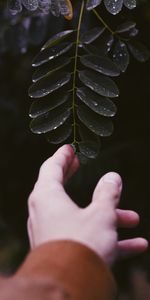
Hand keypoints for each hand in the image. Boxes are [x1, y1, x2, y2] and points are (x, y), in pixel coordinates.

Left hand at [27, 145, 147, 265]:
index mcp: (47, 196)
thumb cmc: (81, 244)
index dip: (62, 156)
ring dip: (108, 216)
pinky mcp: (63, 249)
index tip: (70, 148)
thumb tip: (113, 177)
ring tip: (132, 218)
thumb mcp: (101, 214)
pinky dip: (108, 238)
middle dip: (76, 177)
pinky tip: (136, 245)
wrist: (70, 288)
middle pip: (61, 188)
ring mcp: (53, 232)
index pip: (51, 168)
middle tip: (80, 164)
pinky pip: (86, 238)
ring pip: (82, 216)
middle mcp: (45, 212)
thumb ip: (108, 193)